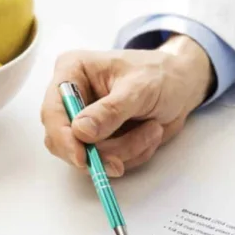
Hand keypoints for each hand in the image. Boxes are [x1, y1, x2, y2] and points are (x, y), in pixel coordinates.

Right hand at [41, 35, 213, 175]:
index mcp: (72, 72)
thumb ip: (111, 111)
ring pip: (90, 157)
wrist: (182, 87)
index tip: (83, 158)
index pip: (52, 111)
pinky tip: (149, 133)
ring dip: (127, 150)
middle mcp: (73, 99)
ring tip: (153, 128)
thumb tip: (81, 132)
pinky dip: (134, 154)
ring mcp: (86, 123)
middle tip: (124, 157)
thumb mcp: (139, 88)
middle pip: (64, 141)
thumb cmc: (160, 75)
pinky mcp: (102, 141)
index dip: (63, 138)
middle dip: (100, 152)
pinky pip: (109, 162)